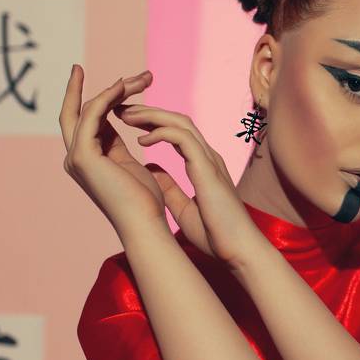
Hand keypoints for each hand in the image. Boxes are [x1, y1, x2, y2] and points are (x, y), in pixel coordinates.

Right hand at [60, 66, 167, 236]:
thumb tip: (123, 126)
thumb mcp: (132, 165)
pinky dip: (107, 98)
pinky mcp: (83, 156)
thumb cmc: (146, 202)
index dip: (99, 98)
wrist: (145, 224)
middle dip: (98, 88)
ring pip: (89, 109)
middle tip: (131, 73)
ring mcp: (76, 157)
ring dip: (116, 89)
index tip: (116, 79)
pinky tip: (124, 87)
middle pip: (79, 111)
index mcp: (88, 160)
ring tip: (143, 78)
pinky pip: (92, 115)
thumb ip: (120, 145)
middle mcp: (75, 158)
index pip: (89, 121)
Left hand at [111, 97, 257, 266]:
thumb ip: (170, 188)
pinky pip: (183, 138)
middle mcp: (208, 157)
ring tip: (126, 115)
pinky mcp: (209, 169)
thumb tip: (151, 172)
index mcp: (203, 165)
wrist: (238, 250)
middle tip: (120, 109)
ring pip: (180, 123)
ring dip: (151, 116)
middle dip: (147, 112)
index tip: (127, 123)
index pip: (176, 133)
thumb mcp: (183, 209)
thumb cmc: (216, 235)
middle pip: (176, 120)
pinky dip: (161, 133)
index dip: (151, 124)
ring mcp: (210, 160)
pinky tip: (141, 140)